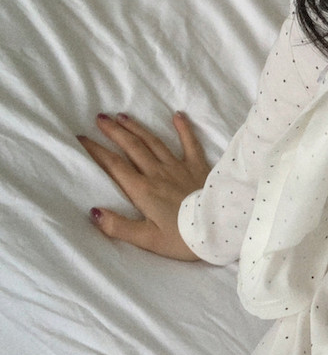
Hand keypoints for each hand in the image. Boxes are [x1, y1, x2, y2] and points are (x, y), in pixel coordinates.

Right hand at [78, 111, 210, 259]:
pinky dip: (183, 128)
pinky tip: (178, 115)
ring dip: (137, 128)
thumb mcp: (147, 239)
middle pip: (132, 147)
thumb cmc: (182, 238)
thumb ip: (119, 226)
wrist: (219, 228)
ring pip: (154, 142)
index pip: (114, 165)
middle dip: (114, 132)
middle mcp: (158, 173)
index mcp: (143, 190)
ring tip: (123, 116)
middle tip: (100, 118)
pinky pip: (190, 143)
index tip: (81, 138)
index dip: (96, 151)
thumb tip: (94, 212)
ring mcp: (179, 167)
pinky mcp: (199, 166)